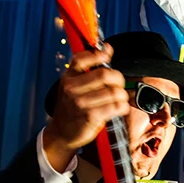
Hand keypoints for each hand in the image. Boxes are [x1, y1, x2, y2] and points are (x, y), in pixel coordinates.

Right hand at [43, 47, 129, 170]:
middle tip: (118, 85)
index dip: (99, 54)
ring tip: (119, 99)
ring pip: (114, 92)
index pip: (82, 59)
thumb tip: (107, 49)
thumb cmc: (70, 108)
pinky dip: (123, 107)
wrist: (61, 133)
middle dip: (118, 79)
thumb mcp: (71, 86)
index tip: (108, 54)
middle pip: (105, 75)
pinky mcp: (90, 116)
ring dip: (122, 96)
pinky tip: (119, 108)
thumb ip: (87, 69)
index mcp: (68, 78)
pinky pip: (116, 107)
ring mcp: (80, 102)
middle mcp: (72, 88)